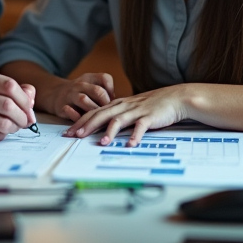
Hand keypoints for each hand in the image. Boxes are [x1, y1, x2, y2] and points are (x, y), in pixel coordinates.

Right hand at [0, 66, 36, 142]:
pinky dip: (2, 135)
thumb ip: (5, 85)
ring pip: (3, 124)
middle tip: (26, 120)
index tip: (29, 107)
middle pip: (8, 106)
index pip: (9, 86)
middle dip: (23, 116)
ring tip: (14, 126)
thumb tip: (31, 97)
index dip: (25, 99)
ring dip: (15, 127)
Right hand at [44, 72, 114, 120]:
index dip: (111, 91)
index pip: (105, 78)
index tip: (113, 102)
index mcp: (90, 78)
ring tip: (99, 120)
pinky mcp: (62, 106)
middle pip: (97, 90)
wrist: (55, 94)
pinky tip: (83, 123)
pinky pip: (69, 110)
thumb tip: (120, 107)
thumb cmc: (81, 94)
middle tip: (109, 114)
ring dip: (93, 111)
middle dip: (105, 103)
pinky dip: (76, 116)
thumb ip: (104, 95)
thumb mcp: (91, 87)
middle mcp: (80, 84)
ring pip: (83, 99)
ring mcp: (70, 94)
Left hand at [65, 85, 189, 145]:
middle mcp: (124, 106)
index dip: (80, 121)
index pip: (94, 112)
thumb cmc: (151, 105)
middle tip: (74, 136)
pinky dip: (135, 135)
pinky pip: (141, 126)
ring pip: (118, 120)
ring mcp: (136, 111)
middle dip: (86, 125)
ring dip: (109, 132)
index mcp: (117, 105)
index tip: (68, 131)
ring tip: (101, 143)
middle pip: (101, 115)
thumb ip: (117, 116)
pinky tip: (130, 144)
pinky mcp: (149, 117)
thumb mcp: (130, 109)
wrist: (174, 98)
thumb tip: (101, 129)